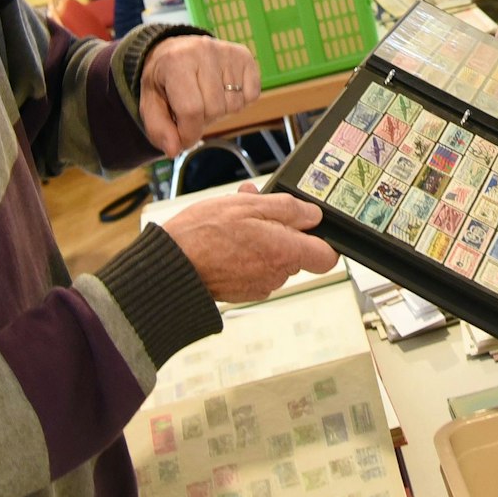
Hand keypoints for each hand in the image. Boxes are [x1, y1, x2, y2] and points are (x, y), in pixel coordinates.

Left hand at [139, 35, 260, 154]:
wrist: (177, 50)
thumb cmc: (164, 79)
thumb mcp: (151, 103)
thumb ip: (159, 129)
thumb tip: (174, 150)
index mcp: (176, 62)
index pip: (191, 110)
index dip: (189, 134)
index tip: (184, 139)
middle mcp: (204, 52)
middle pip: (215, 109)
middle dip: (203, 121)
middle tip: (193, 110)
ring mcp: (227, 52)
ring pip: (234, 105)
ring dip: (221, 111)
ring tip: (207, 98)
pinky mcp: (245, 56)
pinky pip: (251, 95)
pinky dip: (239, 101)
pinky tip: (223, 91)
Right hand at [161, 187, 338, 301]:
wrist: (171, 267)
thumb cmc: (204, 234)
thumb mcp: (247, 205)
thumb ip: (287, 209)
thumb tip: (313, 215)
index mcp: (285, 253)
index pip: (326, 256)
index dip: (321, 238)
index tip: (308, 224)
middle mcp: (277, 275)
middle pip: (296, 252)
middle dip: (280, 230)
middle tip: (254, 211)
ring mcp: (260, 285)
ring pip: (272, 258)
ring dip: (260, 239)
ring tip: (233, 222)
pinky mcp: (243, 291)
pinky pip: (255, 268)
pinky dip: (246, 254)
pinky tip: (225, 240)